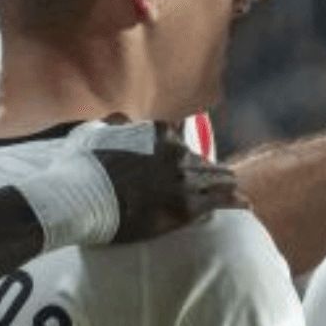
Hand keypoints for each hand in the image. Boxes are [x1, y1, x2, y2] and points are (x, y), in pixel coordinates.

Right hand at [96, 120, 245, 243]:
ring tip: (234, 190)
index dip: (182, 149)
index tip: (185, 156)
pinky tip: (245, 205)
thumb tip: (121, 119)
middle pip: (201, 159)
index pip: (179, 136)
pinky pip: (221, 201)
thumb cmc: (81, 168)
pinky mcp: (187, 205)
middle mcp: (176, 151)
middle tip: (217, 178)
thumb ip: (114, 124)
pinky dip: (235, 201)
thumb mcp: (94, 132)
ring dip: (224, 183)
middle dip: (208, 168)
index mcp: (157, 132)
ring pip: (216, 178)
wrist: (80, 198)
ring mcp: (183, 178)